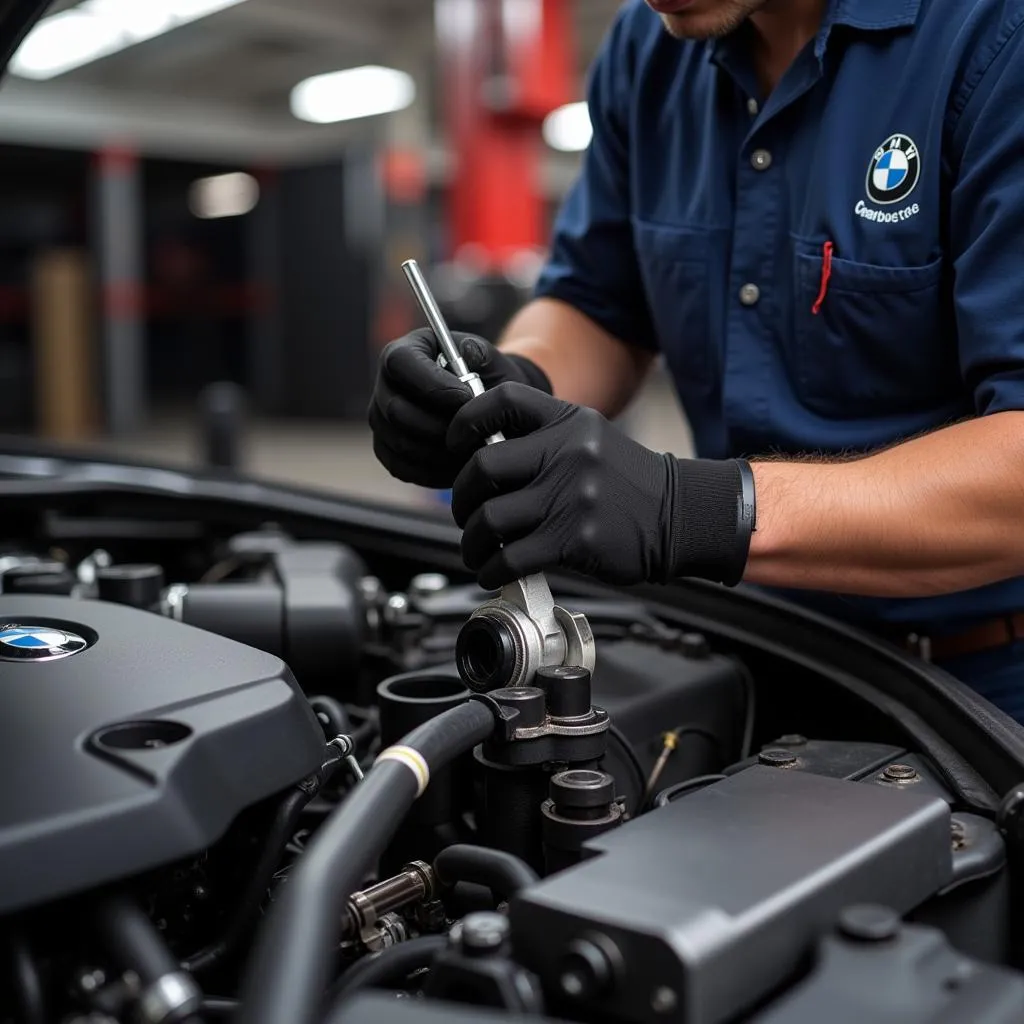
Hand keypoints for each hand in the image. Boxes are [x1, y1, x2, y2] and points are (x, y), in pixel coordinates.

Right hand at [368, 328, 550, 487]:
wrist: (485, 409)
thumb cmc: (485, 379)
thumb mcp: (489, 361)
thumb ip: (481, 354)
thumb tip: (469, 351)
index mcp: (402, 354)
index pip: (400, 363)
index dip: (431, 383)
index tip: (467, 397)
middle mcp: (384, 386)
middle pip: (396, 410)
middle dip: (439, 425)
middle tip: (474, 432)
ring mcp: (381, 421)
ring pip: (401, 443)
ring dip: (439, 451)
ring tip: (472, 450)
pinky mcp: (387, 451)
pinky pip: (403, 467)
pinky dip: (433, 471)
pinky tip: (461, 466)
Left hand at [447, 384, 753, 589]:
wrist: (676, 515)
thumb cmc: (623, 481)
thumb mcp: (588, 438)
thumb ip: (541, 437)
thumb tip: (478, 455)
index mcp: (566, 420)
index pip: (502, 401)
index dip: (465, 421)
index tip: (454, 444)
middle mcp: (566, 453)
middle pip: (482, 467)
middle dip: (462, 497)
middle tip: (466, 513)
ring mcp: (570, 497)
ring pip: (489, 519)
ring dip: (472, 541)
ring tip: (476, 549)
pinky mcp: (574, 540)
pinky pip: (511, 558)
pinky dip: (491, 570)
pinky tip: (493, 572)